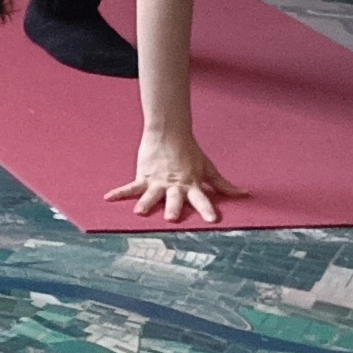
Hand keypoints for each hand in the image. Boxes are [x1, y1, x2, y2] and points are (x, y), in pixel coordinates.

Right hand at [110, 129, 244, 224]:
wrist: (169, 132)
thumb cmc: (190, 152)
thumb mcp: (208, 169)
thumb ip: (223, 185)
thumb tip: (244, 193)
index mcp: (191, 185)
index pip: (202, 199)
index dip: (207, 209)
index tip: (213, 220)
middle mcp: (174, 186)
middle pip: (174, 200)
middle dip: (172, 208)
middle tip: (171, 218)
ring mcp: (157, 181)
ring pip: (151, 195)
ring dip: (146, 203)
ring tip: (139, 212)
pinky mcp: (143, 176)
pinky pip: (130, 187)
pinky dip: (119, 193)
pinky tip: (108, 198)